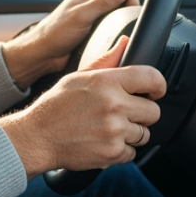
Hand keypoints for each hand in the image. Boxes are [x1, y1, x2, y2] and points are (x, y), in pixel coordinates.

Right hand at [0, 36, 166, 178]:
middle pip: (154, 112)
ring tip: (109, 129)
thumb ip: (106, 61)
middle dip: (143, 114)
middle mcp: (114, 105)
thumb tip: (125, 43)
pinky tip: (103, 142)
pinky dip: (120, 151)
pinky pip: (132, 153)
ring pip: (144, 135)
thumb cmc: (56, 106)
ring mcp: (114, 131)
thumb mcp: (78, 76)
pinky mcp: (112, 152)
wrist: (37, 137)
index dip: (158, 86)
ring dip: (131, 134)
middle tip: (125, 115)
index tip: (155, 92)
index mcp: (106, 82)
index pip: (152, 78)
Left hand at [1, 0, 138, 87]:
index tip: (134, 2)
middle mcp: (89, 5)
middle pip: (115, 2)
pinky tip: (117, 40)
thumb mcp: (81, 15)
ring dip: (119, 23)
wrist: (43, 55)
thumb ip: (101, 3)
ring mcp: (91, 20)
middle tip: (132, 17)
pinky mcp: (91, 34)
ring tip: (127, 29)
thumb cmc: (55, 32)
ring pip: (113, 18)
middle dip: (125, 8)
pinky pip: (108, 31)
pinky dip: (113, 35)